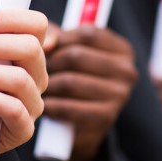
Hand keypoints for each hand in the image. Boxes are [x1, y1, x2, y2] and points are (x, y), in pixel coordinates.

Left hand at [42, 24, 137, 160]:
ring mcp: (120, 95)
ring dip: (48, 86)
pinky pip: (68, 107)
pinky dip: (51, 106)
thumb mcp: (69, 50)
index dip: (60, 39)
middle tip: (34, 70)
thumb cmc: (73, 77)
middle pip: (76, 56)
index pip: (87, 34)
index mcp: (122, 49)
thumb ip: (56, 36)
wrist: (81, 126)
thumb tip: (46, 42)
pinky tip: (45, 105)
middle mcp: (127, 71)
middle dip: (50, 63)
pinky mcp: (106, 118)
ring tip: (37, 87)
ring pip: (69, 81)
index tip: (44, 48)